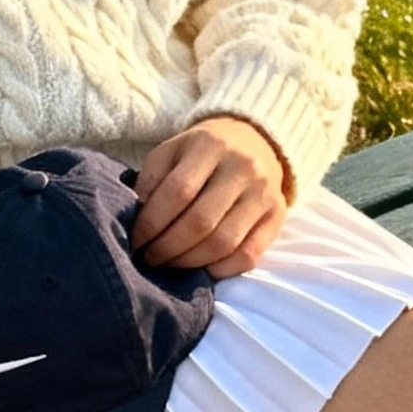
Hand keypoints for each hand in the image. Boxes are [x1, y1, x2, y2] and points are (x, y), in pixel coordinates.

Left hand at [132, 117, 289, 276]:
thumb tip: (136, 220)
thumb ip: (151, 180)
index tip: (135, 241)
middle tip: (149, 259)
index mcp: (210, 144)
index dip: (151, 223)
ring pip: (223, 243)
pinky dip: (221, 270)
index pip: (177, 192)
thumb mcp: (171, 151)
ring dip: (189, 262)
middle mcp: (243, 167)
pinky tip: (201, 269)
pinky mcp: (277, 216)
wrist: (253, 141)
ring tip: (170, 264)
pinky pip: (249, 256)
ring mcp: (264, 193)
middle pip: (200, 222)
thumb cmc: (200, 153)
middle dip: (167, 248)